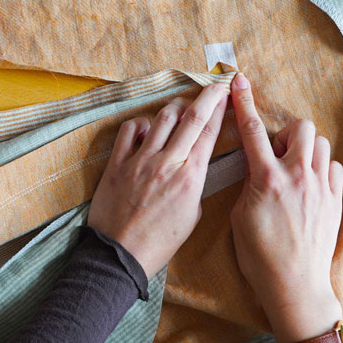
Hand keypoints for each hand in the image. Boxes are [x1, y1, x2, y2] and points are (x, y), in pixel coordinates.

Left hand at [88, 84, 227, 277]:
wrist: (121, 255)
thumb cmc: (159, 242)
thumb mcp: (191, 217)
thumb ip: (195, 187)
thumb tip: (192, 169)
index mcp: (190, 177)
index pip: (209, 132)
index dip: (219, 108)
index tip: (225, 94)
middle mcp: (167, 163)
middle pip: (190, 117)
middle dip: (206, 97)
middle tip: (213, 87)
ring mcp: (140, 161)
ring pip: (161, 118)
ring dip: (173, 108)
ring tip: (179, 108)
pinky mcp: (117, 164)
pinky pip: (129, 130)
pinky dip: (141, 124)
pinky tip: (145, 130)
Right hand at [229, 73, 342, 342]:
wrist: (293, 285)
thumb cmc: (259, 257)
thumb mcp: (239, 217)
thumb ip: (248, 186)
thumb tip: (255, 171)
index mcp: (266, 179)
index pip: (253, 130)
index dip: (244, 102)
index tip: (238, 82)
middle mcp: (297, 176)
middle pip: (300, 128)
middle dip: (286, 133)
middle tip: (274, 153)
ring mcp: (321, 187)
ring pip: (320, 145)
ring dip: (304, 149)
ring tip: (291, 170)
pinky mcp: (335, 201)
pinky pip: (332, 168)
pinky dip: (320, 169)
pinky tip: (308, 187)